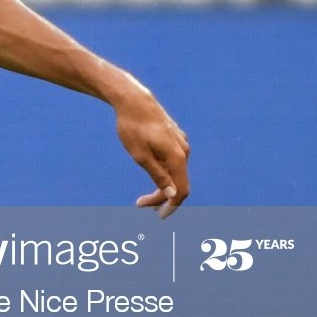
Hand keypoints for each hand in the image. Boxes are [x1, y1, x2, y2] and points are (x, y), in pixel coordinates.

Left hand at [108, 76, 189, 217]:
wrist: (134, 101)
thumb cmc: (133, 128)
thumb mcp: (140, 156)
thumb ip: (158, 175)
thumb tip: (172, 194)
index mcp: (177, 157)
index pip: (181, 191)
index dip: (171, 206)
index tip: (158, 216)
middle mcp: (184, 151)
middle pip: (178, 182)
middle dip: (162, 197)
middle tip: (140, 204)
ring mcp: (181, 143)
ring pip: (176, 171)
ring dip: (162, 184)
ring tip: (143, 191)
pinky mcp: (175, 138)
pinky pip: (173, 160)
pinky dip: (164, 171)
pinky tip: (149, 169)